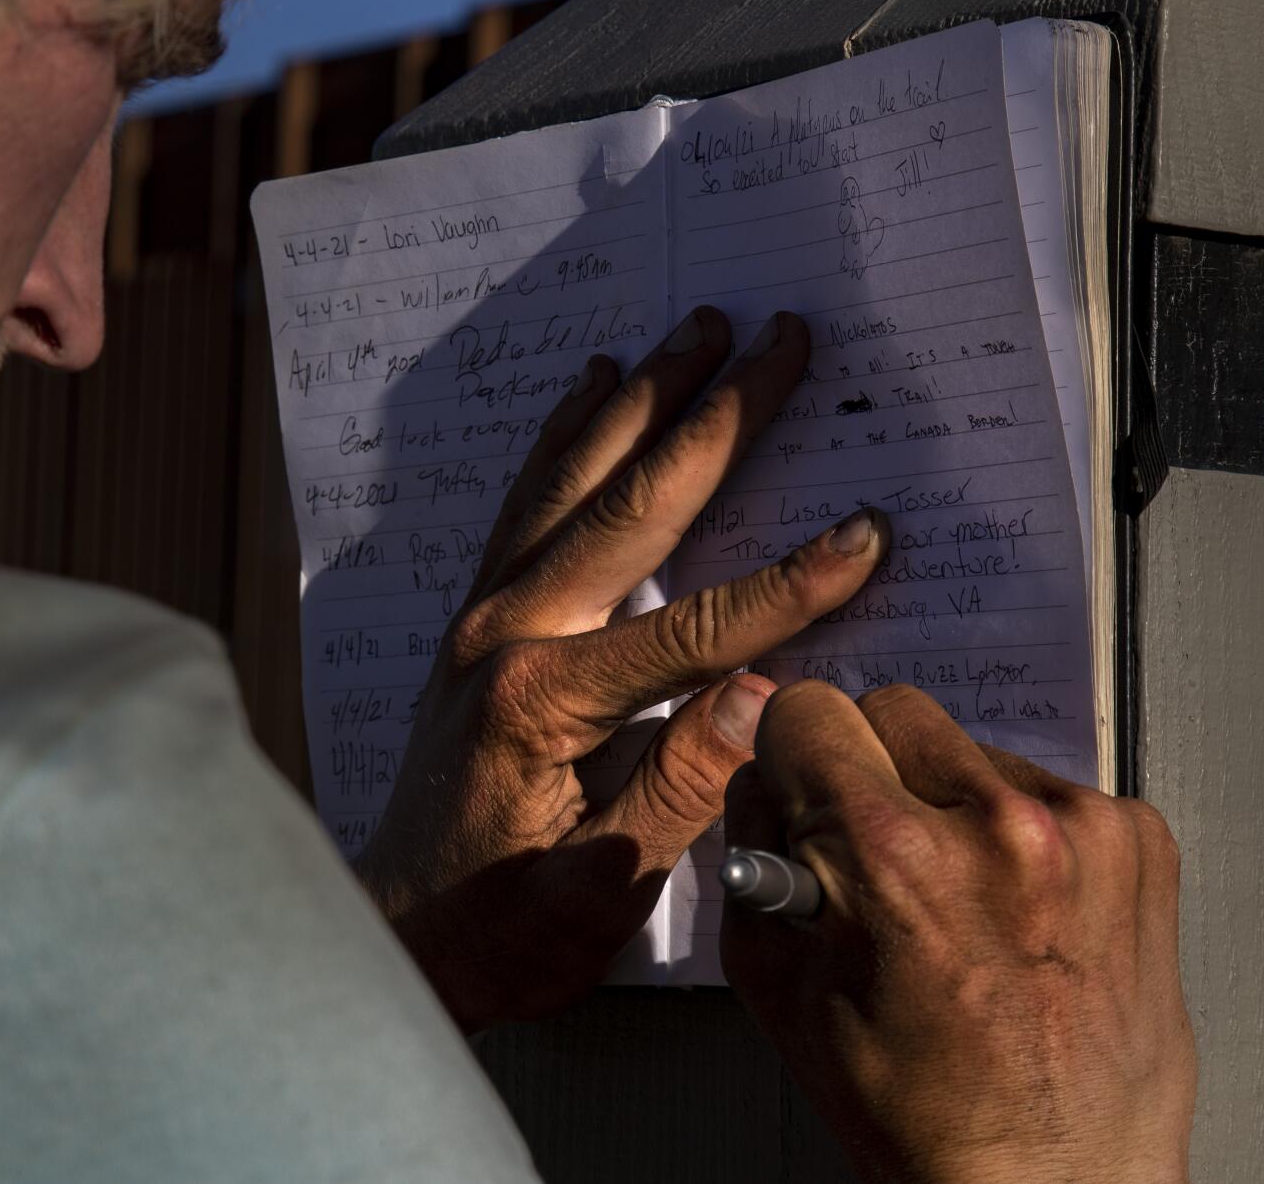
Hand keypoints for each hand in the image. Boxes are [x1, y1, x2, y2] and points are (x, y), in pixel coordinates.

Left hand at [353, 307, 891, 1030]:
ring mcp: (482, 615)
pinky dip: (564, 439)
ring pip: (572, 480)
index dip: (790, 583)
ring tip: (694, 329)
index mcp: (543, 697)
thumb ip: (680, 788)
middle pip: (630, 504)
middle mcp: (504, 632)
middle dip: (713, 416)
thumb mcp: (600, 891)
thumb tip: (766, 693)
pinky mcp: (475, 620)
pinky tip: (591, 390)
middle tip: (778, 338)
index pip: (694, 625)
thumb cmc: (500, 927)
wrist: (396, 933)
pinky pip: (526, 502)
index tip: (867, 532)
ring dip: (639, 399)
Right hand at [722, 682, 1194, 1182]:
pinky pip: (1046, 788)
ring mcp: (1083, 829)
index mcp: (895, 854)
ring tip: (957, 902)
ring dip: (950, 802)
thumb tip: (759, 771)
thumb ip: (754, 851)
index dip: (793, 758)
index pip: (808, 710)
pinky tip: (1014, 910)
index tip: (804, 790)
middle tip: (875, 855)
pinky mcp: (1139, 841)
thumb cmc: (922, 1114)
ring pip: (971, 749)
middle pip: (894, 709)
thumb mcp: (779, 985)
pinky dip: (1022, 833)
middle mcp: (999, 824)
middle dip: (869, 770)